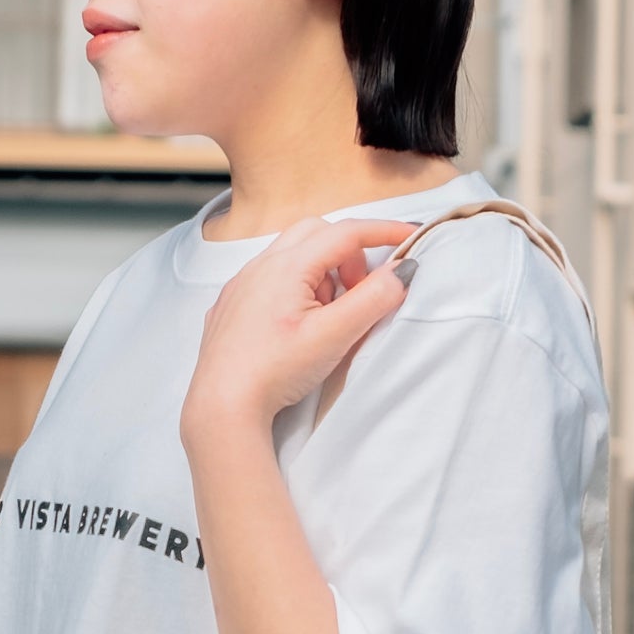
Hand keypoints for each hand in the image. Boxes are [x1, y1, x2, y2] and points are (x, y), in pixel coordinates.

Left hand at [180, 217, 415, 447]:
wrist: (221, 403)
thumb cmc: (274, 370)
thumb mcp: (333, 336)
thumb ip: (372, 300)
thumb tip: (402, 270)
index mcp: (287, 265)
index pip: (346, 232)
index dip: (384, 230)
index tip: (411, 236)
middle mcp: (260, 265)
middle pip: (317, 233)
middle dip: (348, 254)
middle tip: (361, 292)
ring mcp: (241, 283)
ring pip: (292, 254)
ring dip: (321, 272)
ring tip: (327, 316)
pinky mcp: (232, 304)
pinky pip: (270, 276)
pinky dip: (296, 286)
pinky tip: (297, 325)